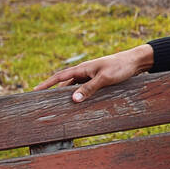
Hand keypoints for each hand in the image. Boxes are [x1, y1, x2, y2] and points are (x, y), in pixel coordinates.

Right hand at [33, 44, 152, 101]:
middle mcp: (84, 71)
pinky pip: (85, 88)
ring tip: (60, 107)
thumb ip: (89, 88)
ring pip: (75, 86)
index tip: (34, 91)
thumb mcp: (104, 79)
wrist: (135, 61)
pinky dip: (80, 94)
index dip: (46, 84)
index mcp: (82, 69)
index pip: (59, 77)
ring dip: (68, 95)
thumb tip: (73, 99)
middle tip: (44, 103)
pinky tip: (80, 103)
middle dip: (54, 92)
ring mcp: (91, 75)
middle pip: (65, 83)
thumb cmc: (120, 67)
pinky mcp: (99, 79)